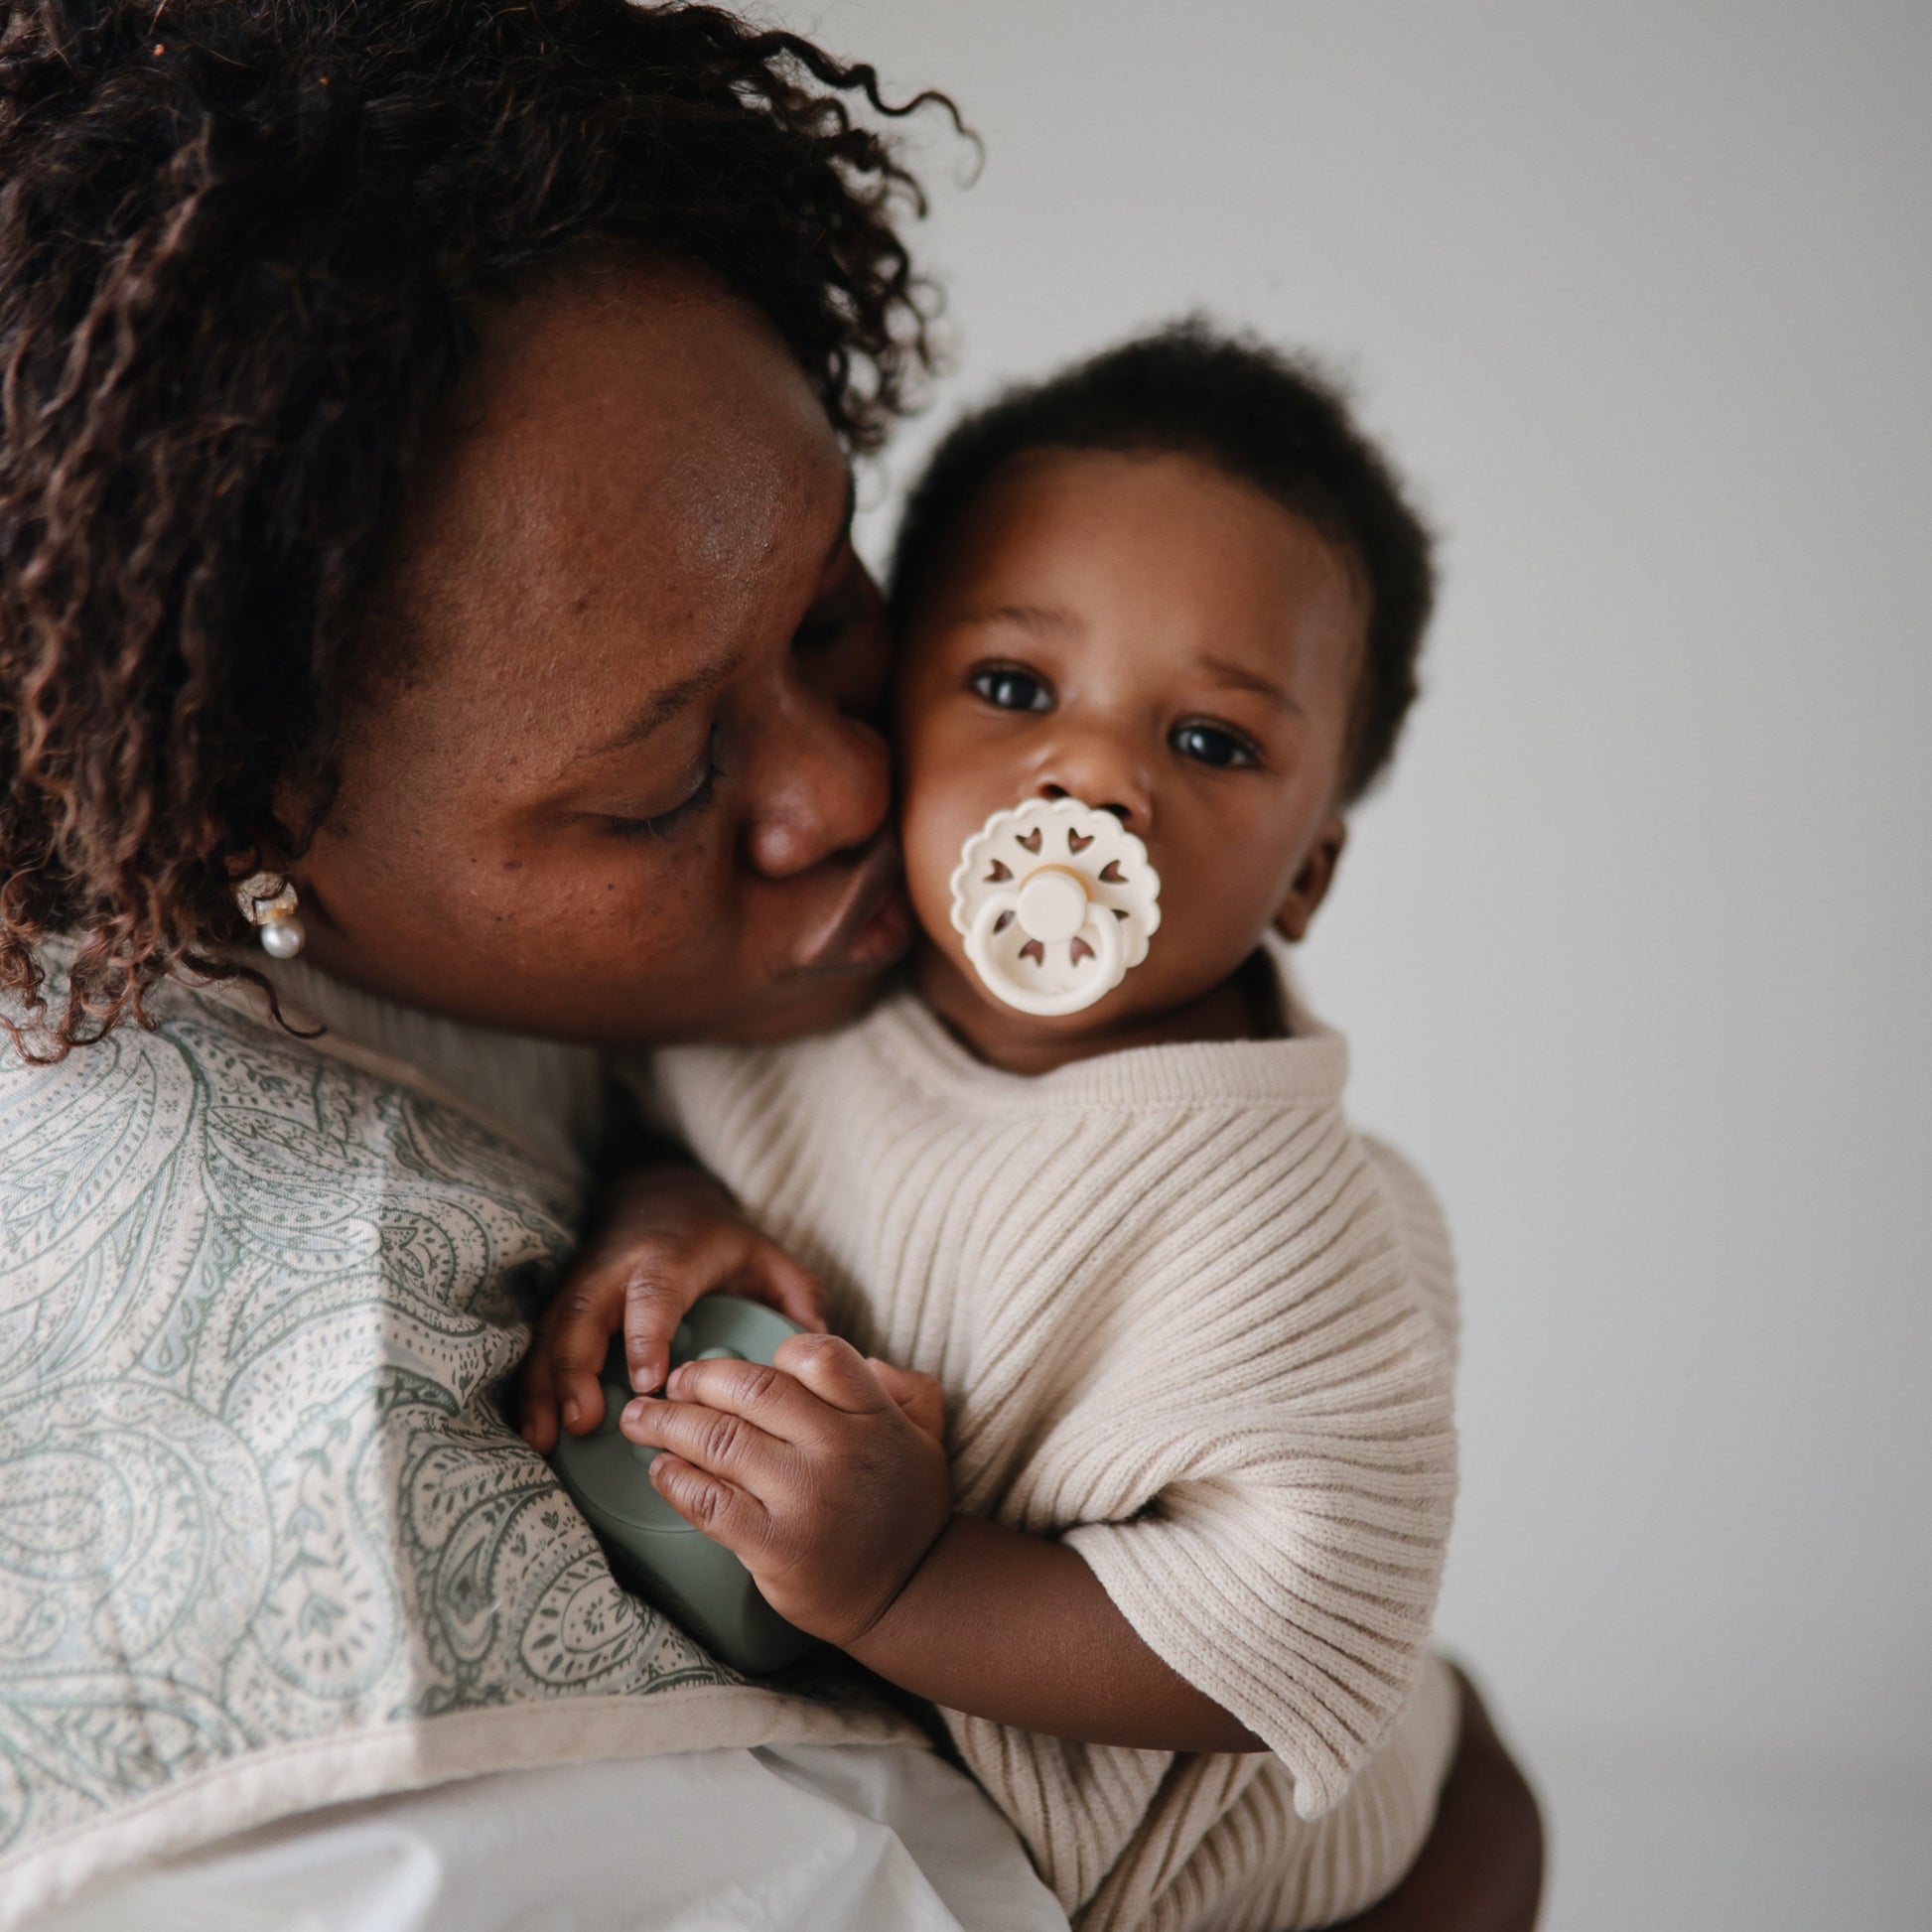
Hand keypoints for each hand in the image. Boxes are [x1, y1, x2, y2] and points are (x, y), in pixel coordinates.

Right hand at [518, 1164, 826, 1452]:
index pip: (654, 1293)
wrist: (659, 1199)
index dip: (646, 1334)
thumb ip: (795, 1294)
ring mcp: (583, 1286)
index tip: (648, 1382)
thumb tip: (817, 1346)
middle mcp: (616, 1269)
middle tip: (582, 1421)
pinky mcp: (563, 1306)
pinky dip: (531, 1388)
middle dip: (577, 1366)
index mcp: (670, 1256)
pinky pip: (540, 1345)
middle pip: (586, 1313)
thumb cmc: (718, 1239)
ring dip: (544, 1386)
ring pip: (553, 1332)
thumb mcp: (764, 1253)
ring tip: (545, 1439)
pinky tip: (534, 1434)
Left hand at [619, 1334, 952, 1647]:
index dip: (775, 1352)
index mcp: (874, 1414)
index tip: (746, 1367)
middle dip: (700, 1379)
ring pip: (719, 1440)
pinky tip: (661, 1470)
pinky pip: (709, 1502)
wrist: (911, 1594)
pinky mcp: (775, 1546)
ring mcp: (805, 1498)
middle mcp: (839, 1449)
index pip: (817, 1355)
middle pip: (752, 1389)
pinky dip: (676, 1481)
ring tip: (640, 1418)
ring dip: (667, 1423)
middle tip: (674, 1382)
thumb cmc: (906, 1507)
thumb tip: (863, 1358)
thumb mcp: (925, 1433)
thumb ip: (903, 1386)